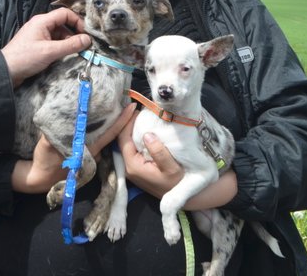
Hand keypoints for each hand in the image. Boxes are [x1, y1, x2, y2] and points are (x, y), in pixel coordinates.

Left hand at [1, 8, 89, 85]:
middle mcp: (40, 25)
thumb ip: (70, 45)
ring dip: (68, 42)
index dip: (77, 21)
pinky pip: (53, 42)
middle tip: (83, 46)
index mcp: (42, 21)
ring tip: (74, 53)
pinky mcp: (37, 45)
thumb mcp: (50, 52)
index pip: (65, 13)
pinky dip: (60, 47)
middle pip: (63, 24)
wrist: (5, 71)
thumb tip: (87, 39)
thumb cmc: (25, 58)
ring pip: (59, 34)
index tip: (85, 34)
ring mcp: (38, 35)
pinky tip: (64, 56)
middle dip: (74, 33)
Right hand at [11, 103, 136, 193]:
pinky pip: (96, 140)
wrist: (40, 179)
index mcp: (88, 148)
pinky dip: (99, 129)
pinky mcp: (85, 155)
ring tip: (114, 106)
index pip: (110, 132)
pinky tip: (98, 120)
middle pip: (111, 133)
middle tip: (126, 101)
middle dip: (119, 119)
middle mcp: (93, 151)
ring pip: (104, 136)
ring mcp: (89, 154)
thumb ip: (58, 132)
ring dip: (109, 123)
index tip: (132, 107)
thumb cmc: (45, 161)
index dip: (122, 121)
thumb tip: (64, 117)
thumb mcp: (47, 144)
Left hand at [118, 116, 238, 208]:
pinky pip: (133, 148)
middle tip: (136, 108)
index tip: (134, 108)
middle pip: (122, 140)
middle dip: (127, 124)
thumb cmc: (178, 182)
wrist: (184, 197)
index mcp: (132, 166)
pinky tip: (142, 127)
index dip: (126, 122)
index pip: (123, 139)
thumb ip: (159, 152)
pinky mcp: (138, 167)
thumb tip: (147, 134)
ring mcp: (132, 168)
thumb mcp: (171, 168)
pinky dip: (136, 136)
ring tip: (139, 115)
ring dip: (132, 129)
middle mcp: (128, 167)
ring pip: (127, 143)